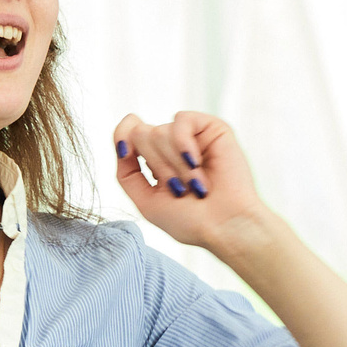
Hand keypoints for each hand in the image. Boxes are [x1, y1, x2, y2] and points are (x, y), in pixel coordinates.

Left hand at [113, 111, 270, 254]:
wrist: (224, 226)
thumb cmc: (191, 220)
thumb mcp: (147, 201)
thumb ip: (127, 173)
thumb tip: (122, 143)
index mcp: (157, 160)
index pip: (129, 131)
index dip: (121, 134)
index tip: (125, 152)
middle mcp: (173, 145)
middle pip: (141, 134)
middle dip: (158, 166)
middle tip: (181, 189)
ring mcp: (192, 136)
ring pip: (159, 131)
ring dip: (175, 166)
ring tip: (196, 184)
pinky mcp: (211, 128)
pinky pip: (181, 120)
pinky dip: (183, 144)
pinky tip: (196, 162)